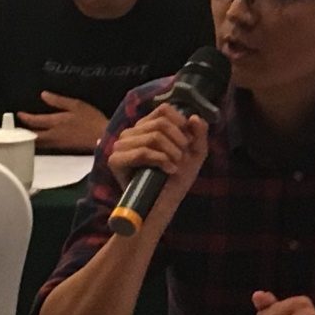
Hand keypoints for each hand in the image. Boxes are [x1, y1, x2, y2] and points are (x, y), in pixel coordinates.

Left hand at [18, 92, 107, 151]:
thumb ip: (58, 101)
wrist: (102, 137)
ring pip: (38, 142)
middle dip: (24, 131)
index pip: (35, 121)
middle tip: (18, 126)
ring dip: (31, 137)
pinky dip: (40, 141)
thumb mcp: (76, 105)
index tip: (19, 114)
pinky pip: (46, 145)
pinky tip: (41, 138)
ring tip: (27, 132)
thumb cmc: (91, 119)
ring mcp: (57, 143)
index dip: (25, 117)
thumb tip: (43, 95)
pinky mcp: (63, 148)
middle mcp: (53, 135)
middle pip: (33, 135)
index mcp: (55, 122)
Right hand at [107, 103, 208, 225]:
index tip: (187, 141)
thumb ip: (199, 133)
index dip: (180, 122)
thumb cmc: (177, 178)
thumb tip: (193, 116)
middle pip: (161, 123)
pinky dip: (160, 160)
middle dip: (178, 140)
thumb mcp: (195, 152)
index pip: (164, 109)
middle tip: (182, 157)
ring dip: (171, 152)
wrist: (163, 205)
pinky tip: (169, 170)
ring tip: (175, 165)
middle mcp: (132, 132)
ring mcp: (121, 145)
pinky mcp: (115, 161)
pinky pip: (142, 152)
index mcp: (147, 126)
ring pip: (153, 136)